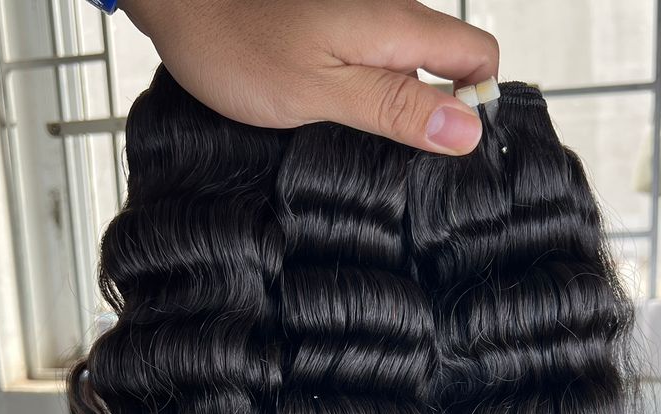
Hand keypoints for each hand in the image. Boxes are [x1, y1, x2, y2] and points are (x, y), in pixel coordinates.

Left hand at [118, 0, 498, 154]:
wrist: (182, 5)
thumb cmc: (238, 46)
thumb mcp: (323, 92)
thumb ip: (396, 108)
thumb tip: (466, 131)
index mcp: (396, 26)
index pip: (478, 55)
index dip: (474, 102)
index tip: (445, 145)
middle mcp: (389, 15)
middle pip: (447, 62)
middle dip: (433, 112)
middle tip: (391, 151)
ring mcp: (362, 20)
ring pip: (409, 66)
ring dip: (396, 106)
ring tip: (354, 135)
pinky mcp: (336, 28)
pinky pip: (374, 64)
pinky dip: (367, 94)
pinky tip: (334, 116)